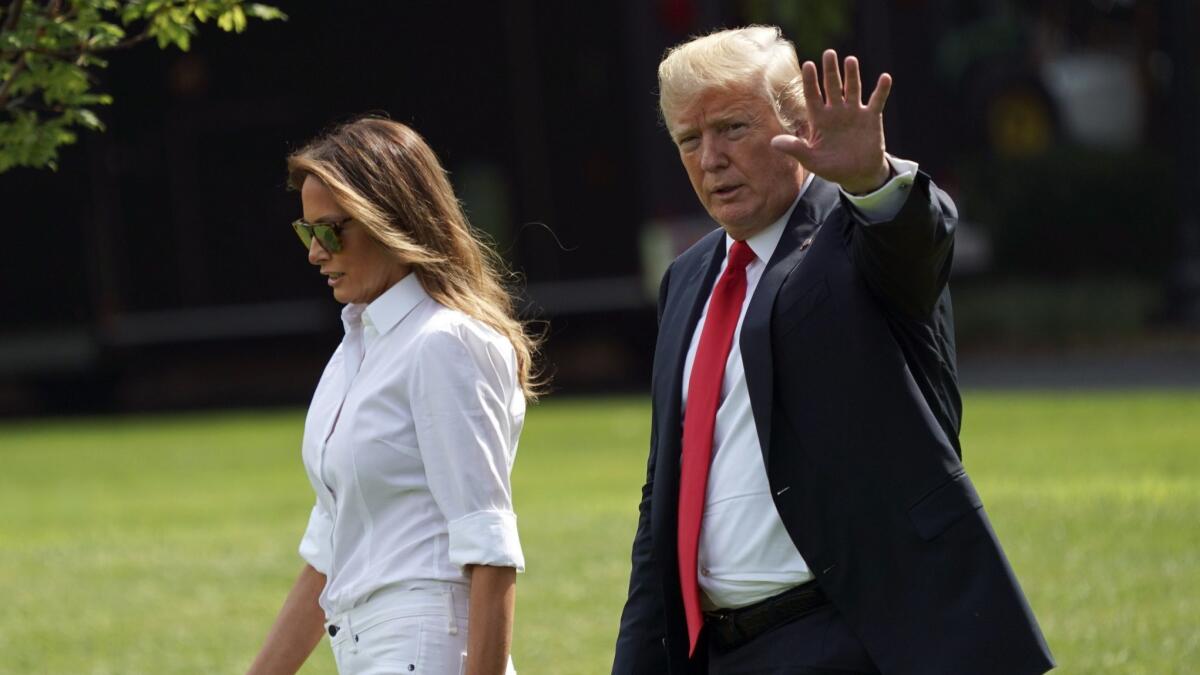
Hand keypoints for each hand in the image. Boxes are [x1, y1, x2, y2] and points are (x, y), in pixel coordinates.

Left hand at [770, 49, 891, 194]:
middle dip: (831, 71)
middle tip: (829, 53)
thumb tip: (773, 142)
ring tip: (850, 60)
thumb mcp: (811, 160)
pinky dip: (881, 90)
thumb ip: (795, 149)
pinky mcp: (871, 118)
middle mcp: (836, 111)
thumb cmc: (832, 167)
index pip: (812, 96)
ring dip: (852, 75)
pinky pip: (877, 101)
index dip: (810, 81)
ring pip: (853, 89)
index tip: (808, 65)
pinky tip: (885, 78)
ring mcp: (854, 112)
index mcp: (820, 119)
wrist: (857, 174)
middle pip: (832, 87)